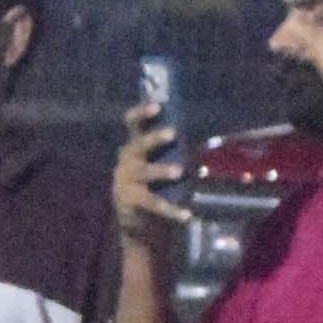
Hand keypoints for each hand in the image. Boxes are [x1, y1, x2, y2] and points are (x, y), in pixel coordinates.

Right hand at [112, 102, 185, 253]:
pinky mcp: (131, 201)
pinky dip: (171, 210)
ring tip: (179, 171)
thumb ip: (168, 148)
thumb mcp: (153, 160)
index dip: (141, 112)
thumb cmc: (150, 181)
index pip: (132, 123)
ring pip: (145, 172)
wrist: (132, 216)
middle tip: (173, 133)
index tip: (158, 106)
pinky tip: (187, 215)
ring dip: (161, 170)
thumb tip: (195, 131)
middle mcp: (127, 160)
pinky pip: (153, 203)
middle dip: (154, 138)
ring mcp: (127, 181)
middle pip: (138, 145)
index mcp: (133, 146)